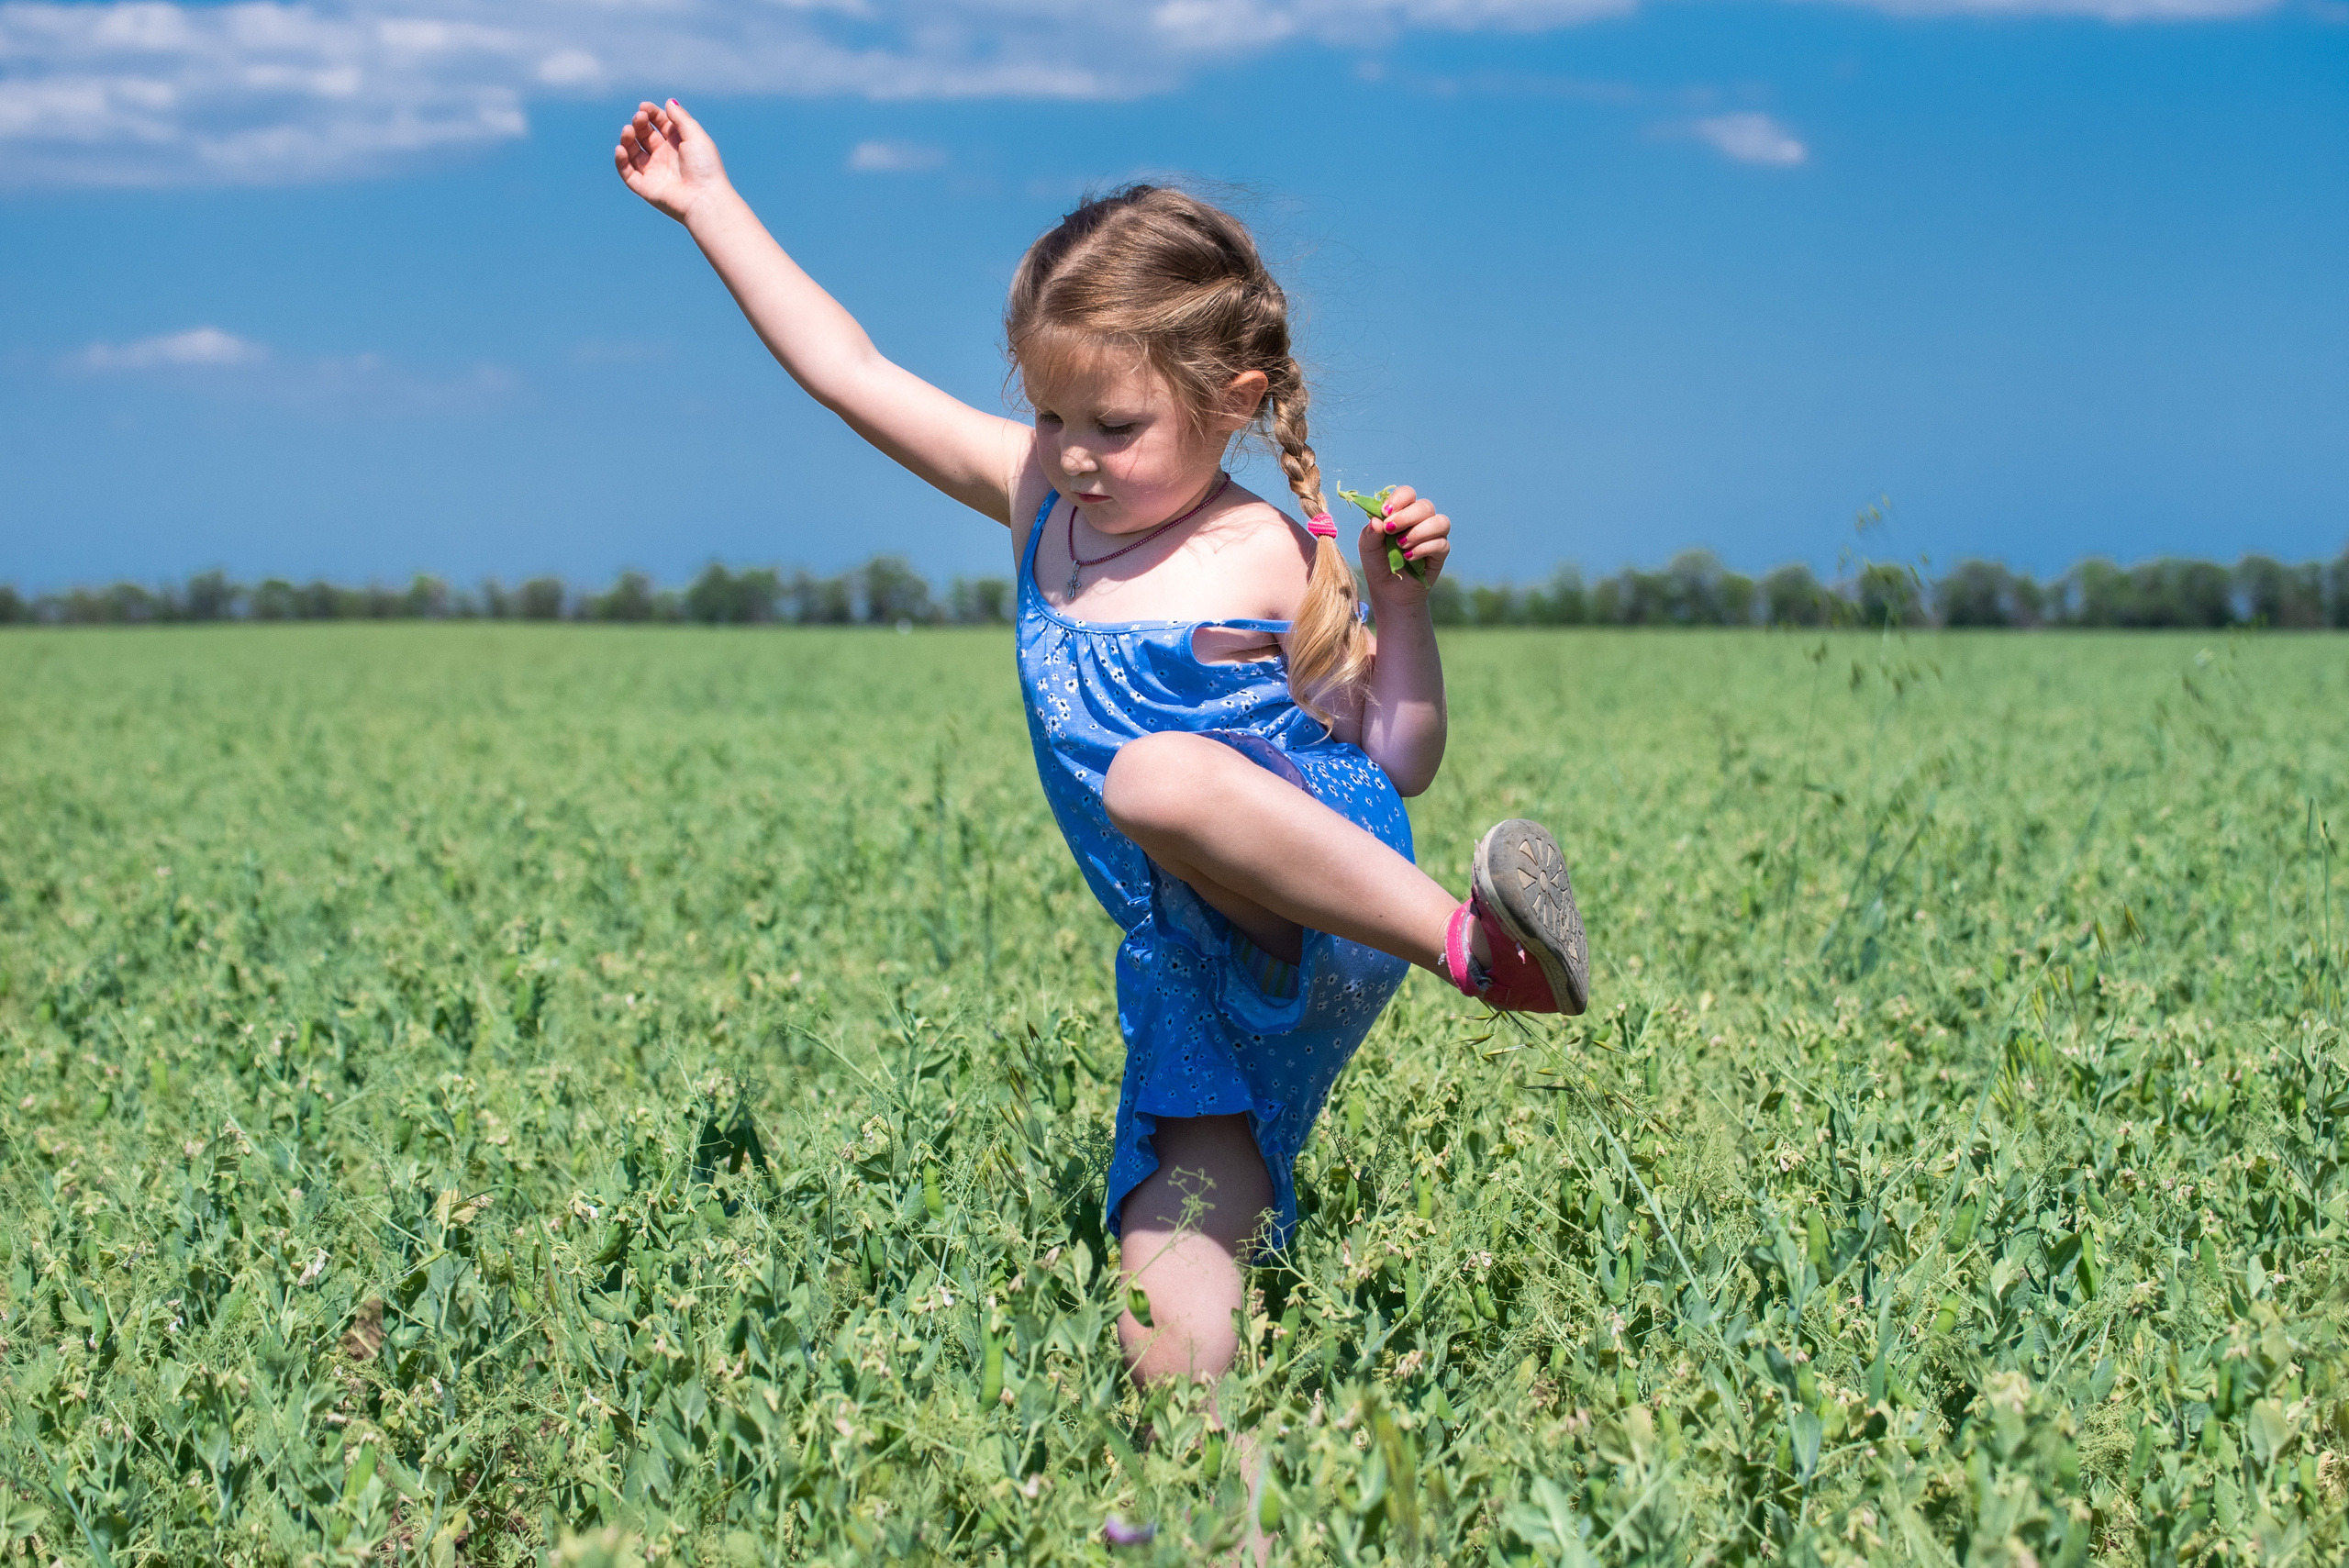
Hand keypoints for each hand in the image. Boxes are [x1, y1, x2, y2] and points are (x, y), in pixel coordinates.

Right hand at [615, 99, 730, 223]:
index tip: (644, 108)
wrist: (704, 199)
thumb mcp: (695, 136)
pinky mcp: (645, 187)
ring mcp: (654, 172)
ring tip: (628, 131)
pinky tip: (621, 148)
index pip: (659, 123)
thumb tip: (669, 102)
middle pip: (644, 135)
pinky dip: (621, 160)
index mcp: (677, 143)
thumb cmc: (705, 167)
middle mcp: (664, 156)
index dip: (650, 114)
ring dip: (627, 139)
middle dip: (639, 124)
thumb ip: (680, 118)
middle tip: (639, 119)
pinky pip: (627, 172)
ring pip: (633, 152)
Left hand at [1355, 484, 1449, 595]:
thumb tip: (1377, 520)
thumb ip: (1370, 533)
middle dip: (1406, 516)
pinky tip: (1409, 558)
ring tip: (1401, 545)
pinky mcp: (1440, 553)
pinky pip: (1441, 544)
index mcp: (1403, 512)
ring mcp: (1433, 535)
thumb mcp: (1367, 547)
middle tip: (1390, 530)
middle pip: (1425, 506)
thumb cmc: (1378, 563)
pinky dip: (1424, 548)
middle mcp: (1421, 520)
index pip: (1407, 494)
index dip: (1398, 499)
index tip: (1385, 512)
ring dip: (1419, 532)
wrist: (1388, 591)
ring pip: (1440, 522)